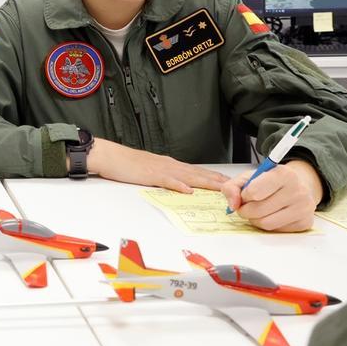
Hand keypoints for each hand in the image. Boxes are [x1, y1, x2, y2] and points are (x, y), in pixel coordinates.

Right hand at [87, 138, 229, 192]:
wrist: (109, 155)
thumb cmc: (127, 164)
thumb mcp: (151, 170)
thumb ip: (166, 177)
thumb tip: (181, 186)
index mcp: (171, 165)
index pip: (198, 172)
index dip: (215, 178)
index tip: (230, 183)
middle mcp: (170, 165)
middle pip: (199, 174)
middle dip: (218, 181)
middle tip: (236, 187)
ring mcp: (161, 169)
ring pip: (188, 176)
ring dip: (206, 183)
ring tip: (221, 188)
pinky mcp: (149, 174)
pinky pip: (166, 180)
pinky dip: (178, 185)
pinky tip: (188, 190)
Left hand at [222, 160, 321, 231]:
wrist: (297, 187)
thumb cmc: (271, 181)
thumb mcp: (249, 177)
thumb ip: (232, 187)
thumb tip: (232, 205)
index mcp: (283, 174)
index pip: (254, 192)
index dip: (244, 196)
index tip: (246, 194)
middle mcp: (297, 190)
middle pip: (258, 210)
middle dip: (245, 210)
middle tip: (246, 206)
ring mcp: (304, 208)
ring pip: (266, 223)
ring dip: (255, 220)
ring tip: (257, 211)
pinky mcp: (305, 222)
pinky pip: (276, 230)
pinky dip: (268, 225)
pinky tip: (271, 215)